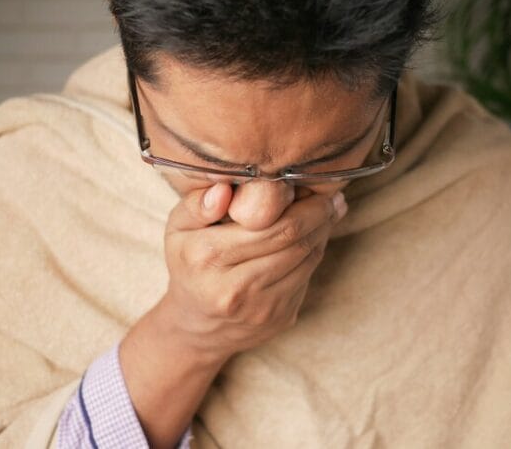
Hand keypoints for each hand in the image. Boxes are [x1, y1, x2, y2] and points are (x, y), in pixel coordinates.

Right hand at [160, 182, 347, 362]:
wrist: (198, 325)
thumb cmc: (190, 264)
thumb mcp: (179, 229)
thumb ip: (197, 205)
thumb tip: (225, 190)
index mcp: (207, 257)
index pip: (269, 226)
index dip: (300, 204)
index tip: (312, 184)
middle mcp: (234, 287)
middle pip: (294, 241)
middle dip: (319, 214)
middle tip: (331, 196)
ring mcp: (260, 307)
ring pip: (307, 258)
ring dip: (323, 231)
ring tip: (329, 210)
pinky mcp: (280, 317)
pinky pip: (308, 275)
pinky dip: (316, 251)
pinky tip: (316, 235)